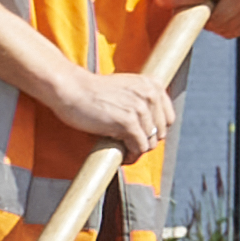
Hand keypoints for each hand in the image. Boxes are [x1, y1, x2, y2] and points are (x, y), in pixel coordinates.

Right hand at [41, 59, 181, 157]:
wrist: (71, 89)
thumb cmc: (92, 91)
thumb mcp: (125, 88)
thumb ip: (141, 100)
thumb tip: (151, 129)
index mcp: (153, 85)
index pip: (168, 118)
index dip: (154, 130)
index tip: (141, 135)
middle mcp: (150, 94)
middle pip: (160, 132)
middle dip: (145, 141)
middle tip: (129, 145)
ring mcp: (140, 109)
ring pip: (150, 142)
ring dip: (137, 150)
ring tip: (125, 151)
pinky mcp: (128, 122)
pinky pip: (139, 147)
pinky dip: (132, 155)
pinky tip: (123, 155)